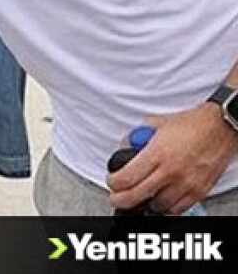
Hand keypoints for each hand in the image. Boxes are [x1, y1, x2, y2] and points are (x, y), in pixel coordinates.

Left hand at [107, 103, 237, 212]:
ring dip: (146, 201)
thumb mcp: (155, 123)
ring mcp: (185, 183)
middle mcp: (170, 171)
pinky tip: (161, 198)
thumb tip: (125, 147)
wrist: (220, 128)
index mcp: (157, 153)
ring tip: (142, 194)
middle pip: (136, 196)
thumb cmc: (191, 125)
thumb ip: (136, 136)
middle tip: (117, 196)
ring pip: (157, 206)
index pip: (126, 178)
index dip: (113, 183)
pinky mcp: (199, 191)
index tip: (112, 182)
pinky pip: (178, 209)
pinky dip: (166, 207)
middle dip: (120, 199)